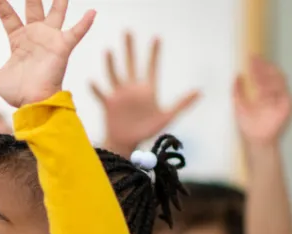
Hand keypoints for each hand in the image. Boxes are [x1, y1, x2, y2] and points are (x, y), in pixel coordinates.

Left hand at [0, 0, 95, 108]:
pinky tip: (92, 12)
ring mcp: (50, 40)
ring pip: (56, 13)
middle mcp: (36, 35)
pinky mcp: (62, 48)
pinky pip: (75, 33)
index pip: (8, 16)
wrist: (34, 104)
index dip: (0, 3)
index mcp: (19, 40)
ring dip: (60, 1)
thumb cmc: (20, 93)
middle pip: (33, 7)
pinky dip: (84, 24)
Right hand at [91, 32, 199, 156]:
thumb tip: (200, 91)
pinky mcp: (109, 104)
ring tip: (109, 50)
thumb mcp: (167, 117)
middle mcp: (132, 89)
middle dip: (130, 49)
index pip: (151, 67)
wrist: (128, 143)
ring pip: (115, 75)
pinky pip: (101, 94)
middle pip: (131, 64)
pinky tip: (92, 80)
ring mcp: (119, 95)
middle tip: (128, 31)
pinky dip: (97, 88)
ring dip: (112, 63)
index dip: (154, 53)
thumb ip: (182, 103)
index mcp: (147, 90)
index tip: (157, 37)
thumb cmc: (147, 130)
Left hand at [234, 55, 291, 147]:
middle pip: (274, 74)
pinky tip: (263, 86)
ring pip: (279, 81)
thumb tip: (237, 76)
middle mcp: (275, 94)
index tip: (251, 58)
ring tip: (257, 70)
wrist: (256, 141)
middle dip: (264, 67)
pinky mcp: (287, 106)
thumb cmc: (249, 125)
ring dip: (268, 75)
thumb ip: (237, 92)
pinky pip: (282, 93)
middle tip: (254, 60)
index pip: (264, 74)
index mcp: (265, 92)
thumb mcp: (239, 106)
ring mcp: (282, 99)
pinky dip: (274, 88)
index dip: (259, 66)